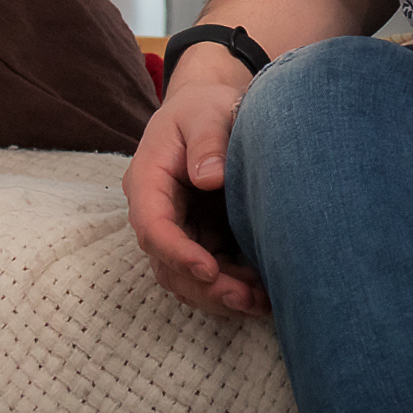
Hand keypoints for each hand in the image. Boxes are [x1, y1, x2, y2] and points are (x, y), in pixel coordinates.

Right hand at [121, 64, 268, 317]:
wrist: (208, 109)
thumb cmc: (204, 107)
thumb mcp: (205, 112)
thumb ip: (206, 140)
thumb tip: (209, 177)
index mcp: (147, 181)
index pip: (152, 225)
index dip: (177, 252)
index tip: (209, 269)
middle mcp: (155, 212)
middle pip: (168, 264)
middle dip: (205, 286)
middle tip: (246, 298)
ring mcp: (177, 229)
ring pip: (186, 277)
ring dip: (220, 296)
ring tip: (261, 305)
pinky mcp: (199, 238)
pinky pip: (209, 273)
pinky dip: (233, 288)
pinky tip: (264, 296)